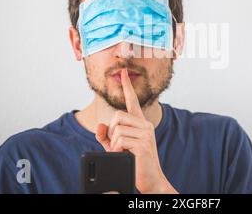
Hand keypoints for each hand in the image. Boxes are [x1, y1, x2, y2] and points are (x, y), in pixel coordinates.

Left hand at [96, 68, 177, 193]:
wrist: (151, 180)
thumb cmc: (136, 163)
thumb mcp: (117, 148)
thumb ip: (107, 137)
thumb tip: (100, 125)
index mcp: (141, 124)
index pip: (133, 101)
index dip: (127, 86)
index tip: (124, 72)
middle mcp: (145, 125)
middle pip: (118, 116)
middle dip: (111, 132)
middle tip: (116, 146)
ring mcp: (146, 134)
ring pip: (117, 128)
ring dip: (113, 142)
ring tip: (122, 152)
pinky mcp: (143, 143)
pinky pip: (120, 139)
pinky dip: (116, 148)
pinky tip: (124, 155)